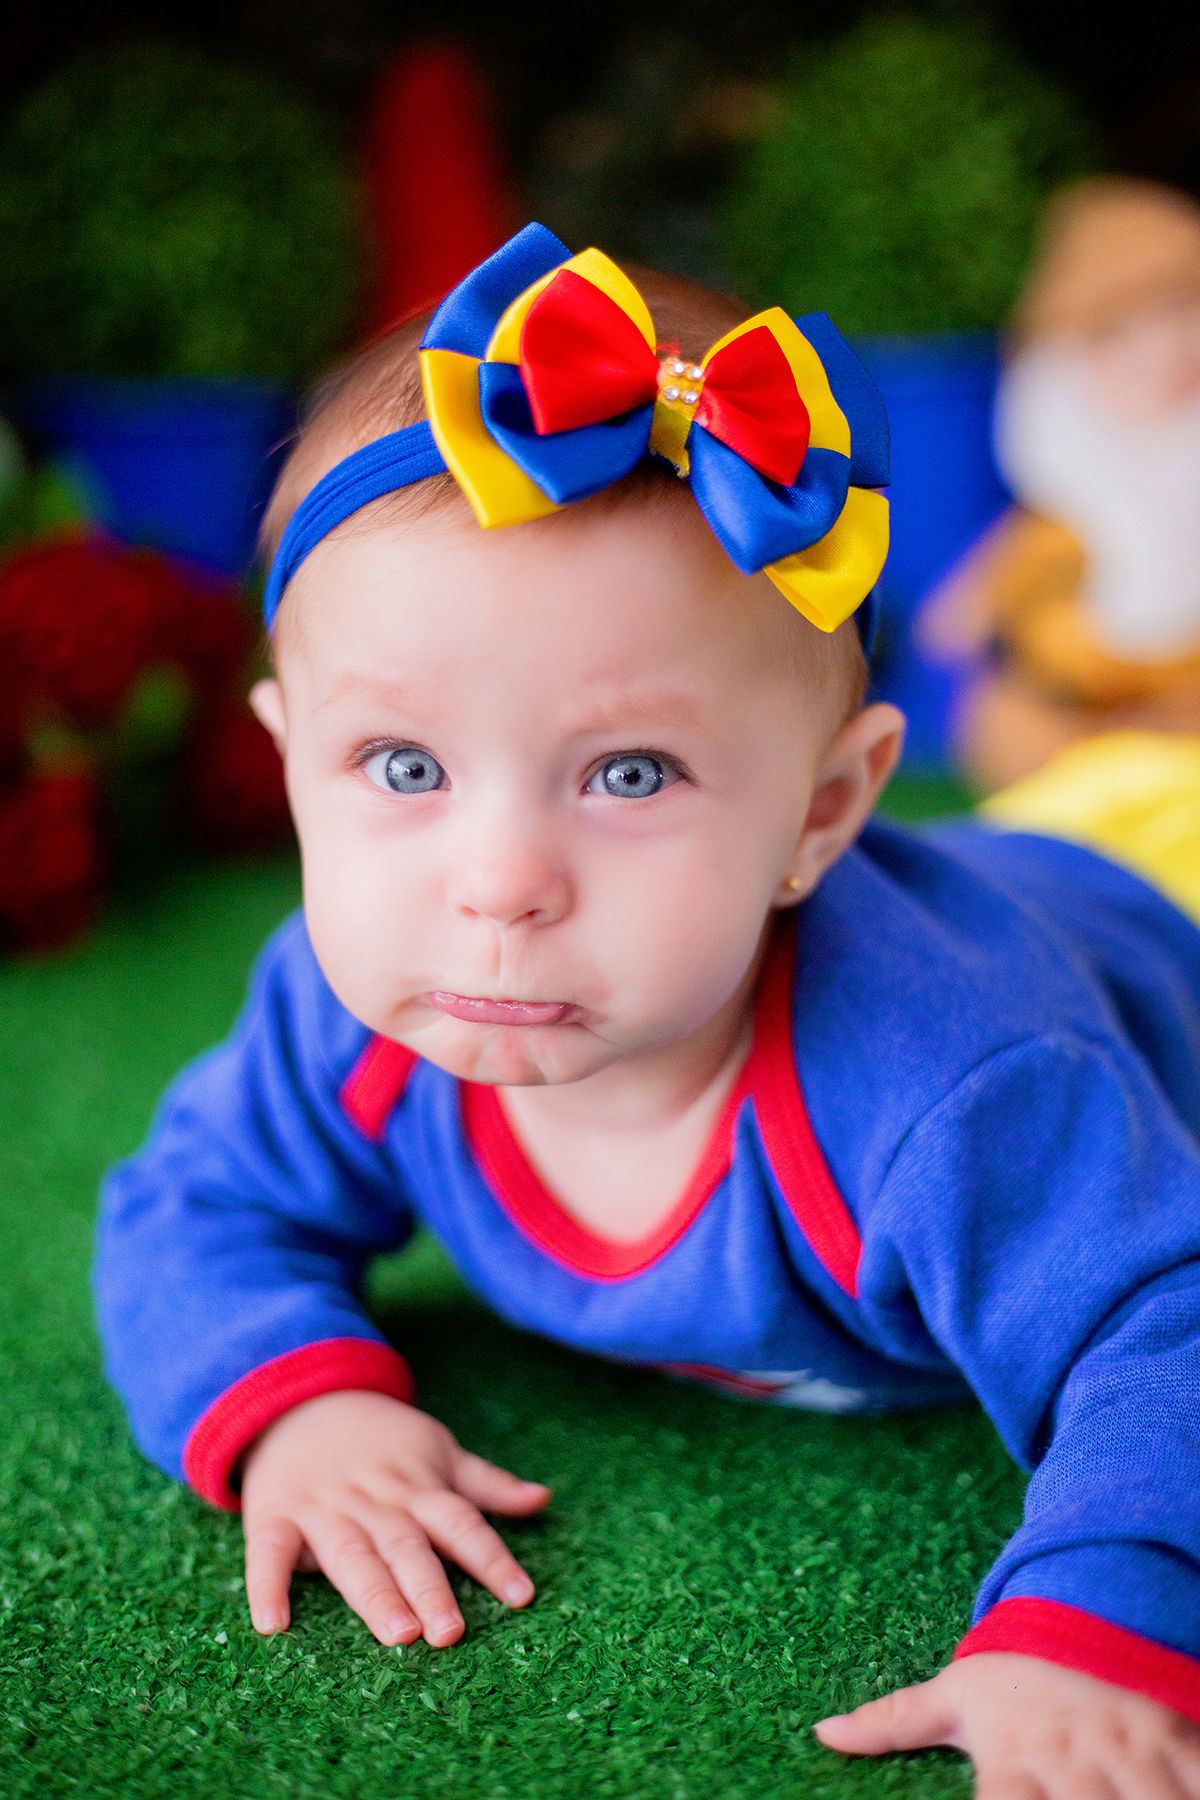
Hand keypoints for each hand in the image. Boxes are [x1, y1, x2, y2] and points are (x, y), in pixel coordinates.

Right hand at [240, 1390, 550, 1647]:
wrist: (301, 1399)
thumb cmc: (382, 1439)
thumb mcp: (438, 1450)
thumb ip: (486, 1483)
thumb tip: (543, 1499)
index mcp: (418, 1487)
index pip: (462, 1523)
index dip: (492, 1558)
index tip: (522, 1596)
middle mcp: (375, 1500)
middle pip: (408, 1546)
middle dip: (430, 1587)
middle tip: (451, 1632)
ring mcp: (324, 1508)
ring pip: (352, 1554)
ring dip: (375, 1593)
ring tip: (399, 1634)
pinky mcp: (275, 1516)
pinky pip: (269, 1552)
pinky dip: (268, 1585)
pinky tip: (274, 1625)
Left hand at [815, 1653, 1199, 1799]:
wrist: (1087, 1599)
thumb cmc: (1014, 1664)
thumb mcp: (954, 1693)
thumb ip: (892, 1721)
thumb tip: (820, 1734)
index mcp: (1012, 1760)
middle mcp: (1069, 1764)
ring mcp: (1127, 1757)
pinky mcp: (1178, 1745)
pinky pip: (1196, 1780)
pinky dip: (1193, 1792)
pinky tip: (1181, 1796)